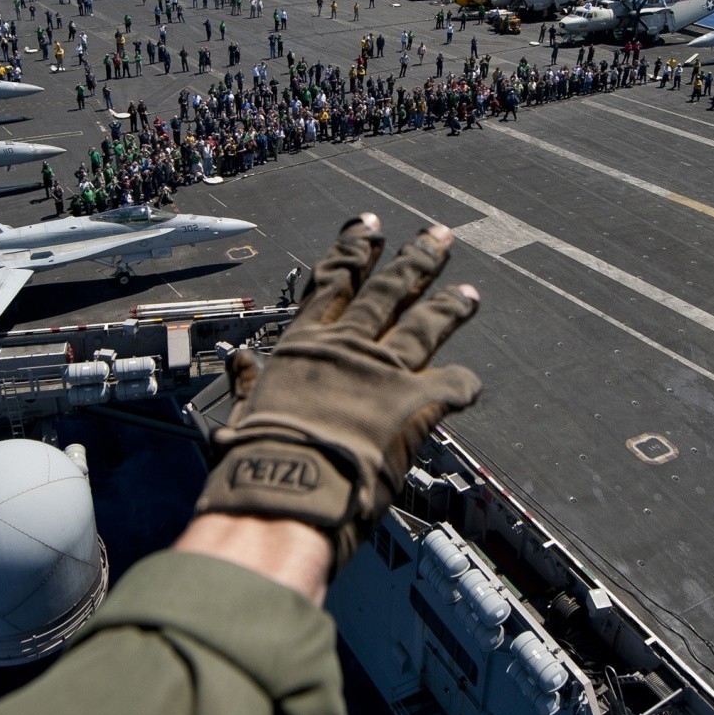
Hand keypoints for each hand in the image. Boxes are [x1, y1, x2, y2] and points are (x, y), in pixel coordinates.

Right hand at [196, 214, 480, 567]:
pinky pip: (452, 386)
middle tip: (438, 237)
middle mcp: (347, 346)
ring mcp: (382, 371)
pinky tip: (473, 384)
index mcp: (304, 343)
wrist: (286, 488)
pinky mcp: (413, 403)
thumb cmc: (257, 457)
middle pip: (389, 291)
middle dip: (417, 260)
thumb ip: (249, 382)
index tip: (369, 226)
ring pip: (426, 326)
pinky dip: (464, 385)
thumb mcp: (247, 410)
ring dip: (449, 307)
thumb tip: (240, 361)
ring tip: (470, 294)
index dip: (354, 250)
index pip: (334, 281)